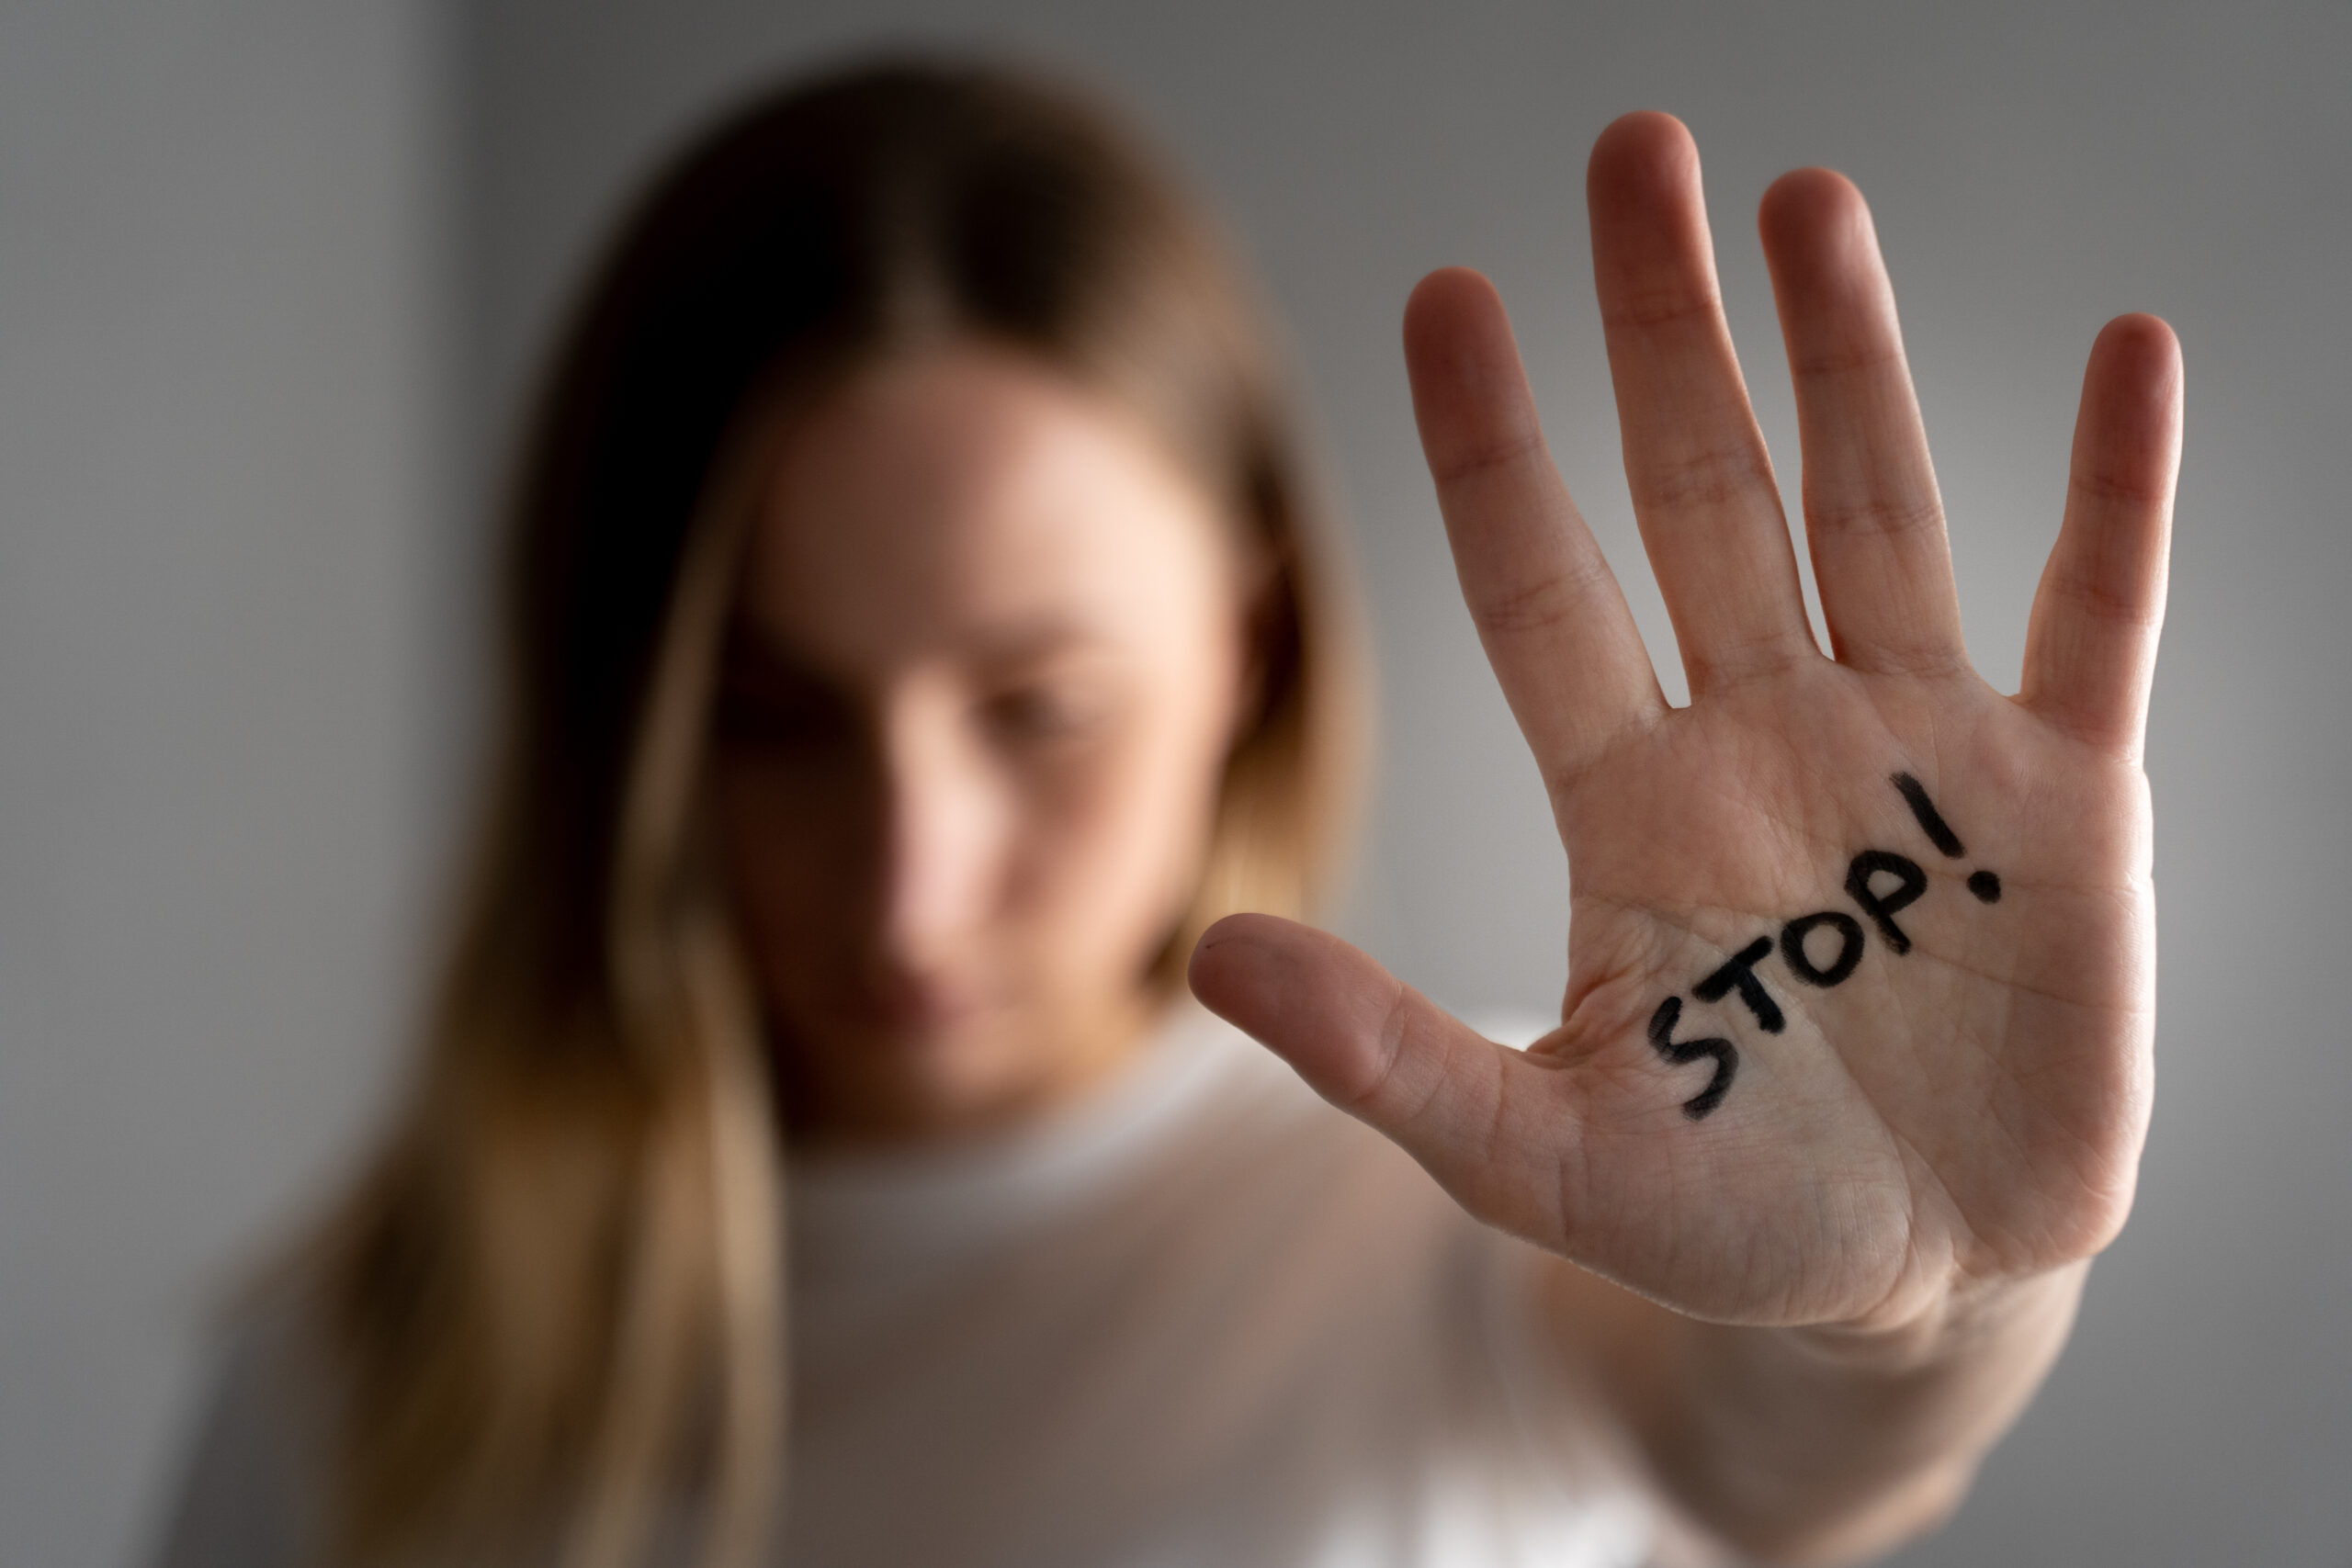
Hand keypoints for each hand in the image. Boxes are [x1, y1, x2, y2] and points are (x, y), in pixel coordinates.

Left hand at [1190, 111, 2180, 1333]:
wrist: (1913, 1280)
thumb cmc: (1717, 1216)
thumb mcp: (1538, 1157)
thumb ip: (1383, 1056)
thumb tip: (1205, 953)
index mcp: (1629, 804)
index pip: (1539, 590)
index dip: (1493, 448)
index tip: (1441, 296)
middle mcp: (1761, 736)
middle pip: (1700, 495)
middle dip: (1663, 333)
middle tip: (1630, 150)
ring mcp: (1915, 749)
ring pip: (1870, 511)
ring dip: (1844, 357)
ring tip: (1802, 199)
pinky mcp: (2064, 794)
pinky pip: (2090, 610)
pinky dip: (2115, 488)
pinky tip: (2132, 352)